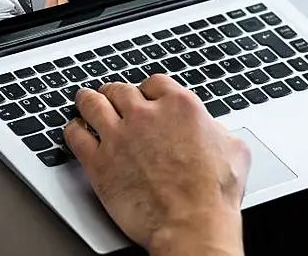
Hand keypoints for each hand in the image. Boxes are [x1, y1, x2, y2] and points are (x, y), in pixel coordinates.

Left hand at [66, 77, 248, 253]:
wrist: (192, 224)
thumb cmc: (214, 195)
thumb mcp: (234, 150)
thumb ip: (217, 130)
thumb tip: (213, 129)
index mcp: (180, 106)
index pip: (154, 83)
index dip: (147, 90)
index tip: (144, 96)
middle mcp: (146, 115)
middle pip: (120, 90)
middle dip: (115, 93)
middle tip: (111, 97)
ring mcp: (120, 137)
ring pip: (93, 105)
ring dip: (88, 101)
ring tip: (85, 101)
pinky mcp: (99, 163)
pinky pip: (76, 136)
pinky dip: (73, 130)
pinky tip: (75, 130)